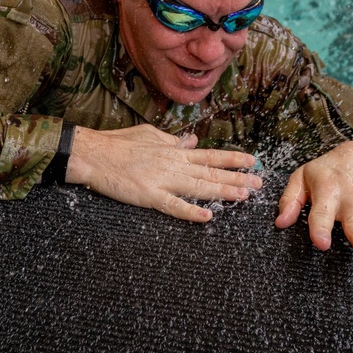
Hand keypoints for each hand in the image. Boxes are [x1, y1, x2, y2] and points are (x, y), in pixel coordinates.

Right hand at [65, 124, 260, 222]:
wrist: (94, 154)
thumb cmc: (119, 143)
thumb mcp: (150, 135)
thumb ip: (172, 140)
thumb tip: (191, 141)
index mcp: (174, 151)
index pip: (210, 154)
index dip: (233, 158)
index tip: (252, 160)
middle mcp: (174, 164)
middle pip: (211, 171)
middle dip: (237, 177)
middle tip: (259, 183)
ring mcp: (162, 180)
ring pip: (199, 187)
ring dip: (223, 192)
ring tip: (243, 196)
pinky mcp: (149, 196)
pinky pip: (173, 206)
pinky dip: (191, 212)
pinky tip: (207, 217)